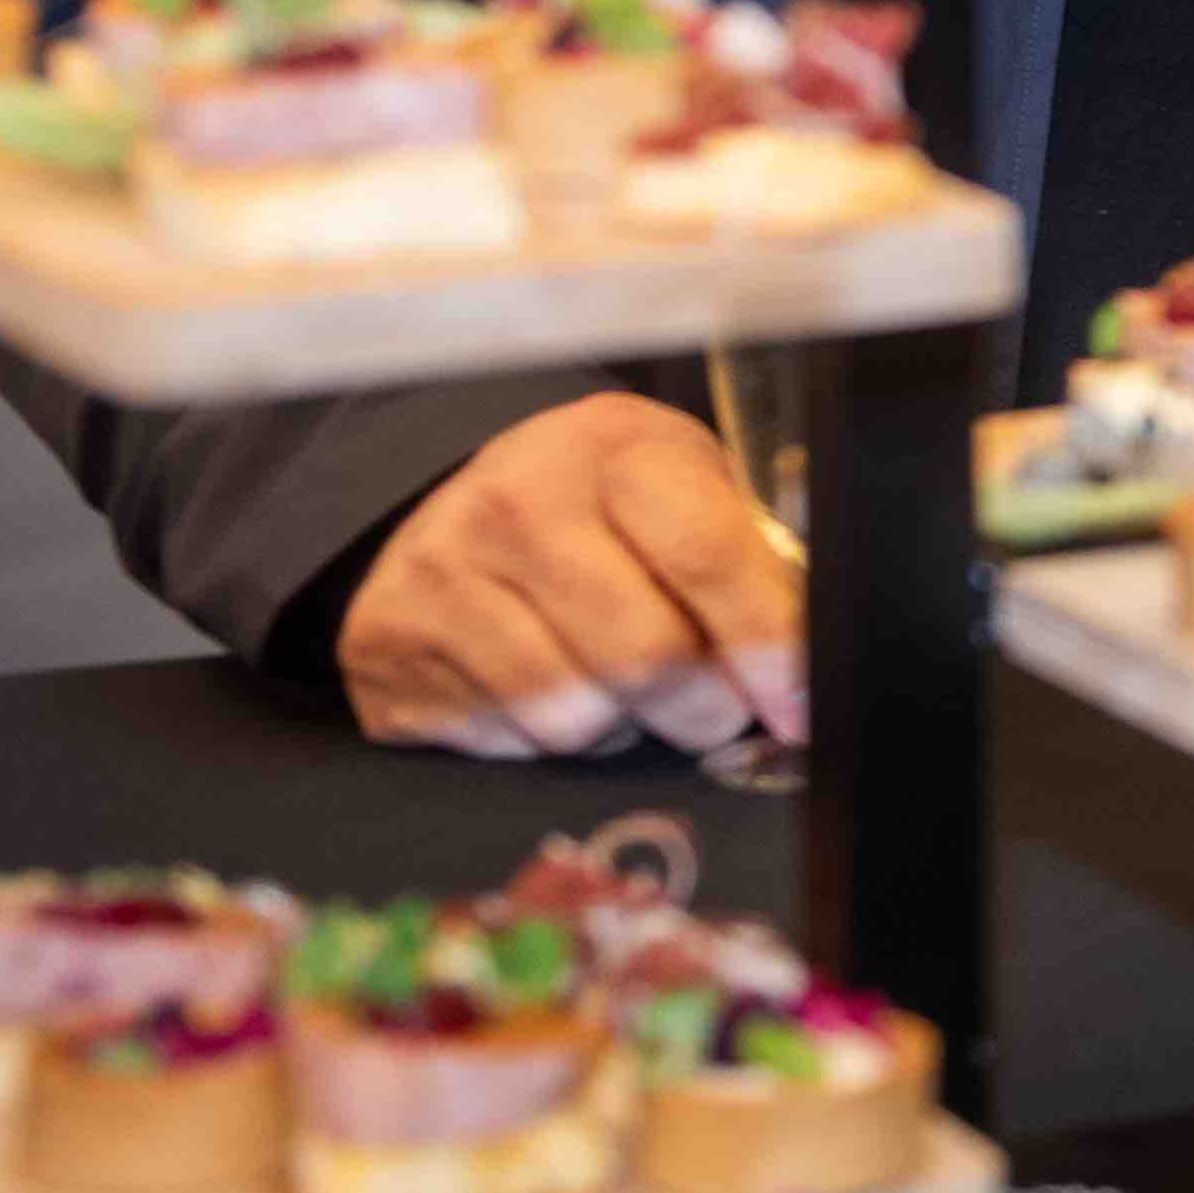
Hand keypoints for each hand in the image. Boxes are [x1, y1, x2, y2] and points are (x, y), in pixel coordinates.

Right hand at [338, 393, 807, 759]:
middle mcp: (514, 501)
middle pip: (645, 657)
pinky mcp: (384, 643)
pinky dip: (543, 741)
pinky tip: (546, 690)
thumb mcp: (685, 490)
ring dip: (620, 727)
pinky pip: (500, 743)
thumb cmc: (601, 506)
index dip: (768, 644)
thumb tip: (809, 672)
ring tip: (620, 685)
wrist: (452, 500)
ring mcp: (438, 572)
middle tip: (716, 710)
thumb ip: (749, 563)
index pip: (708, 555)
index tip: (800, 705)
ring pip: (572, 716)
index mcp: (613, 449)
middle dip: (703, 708)